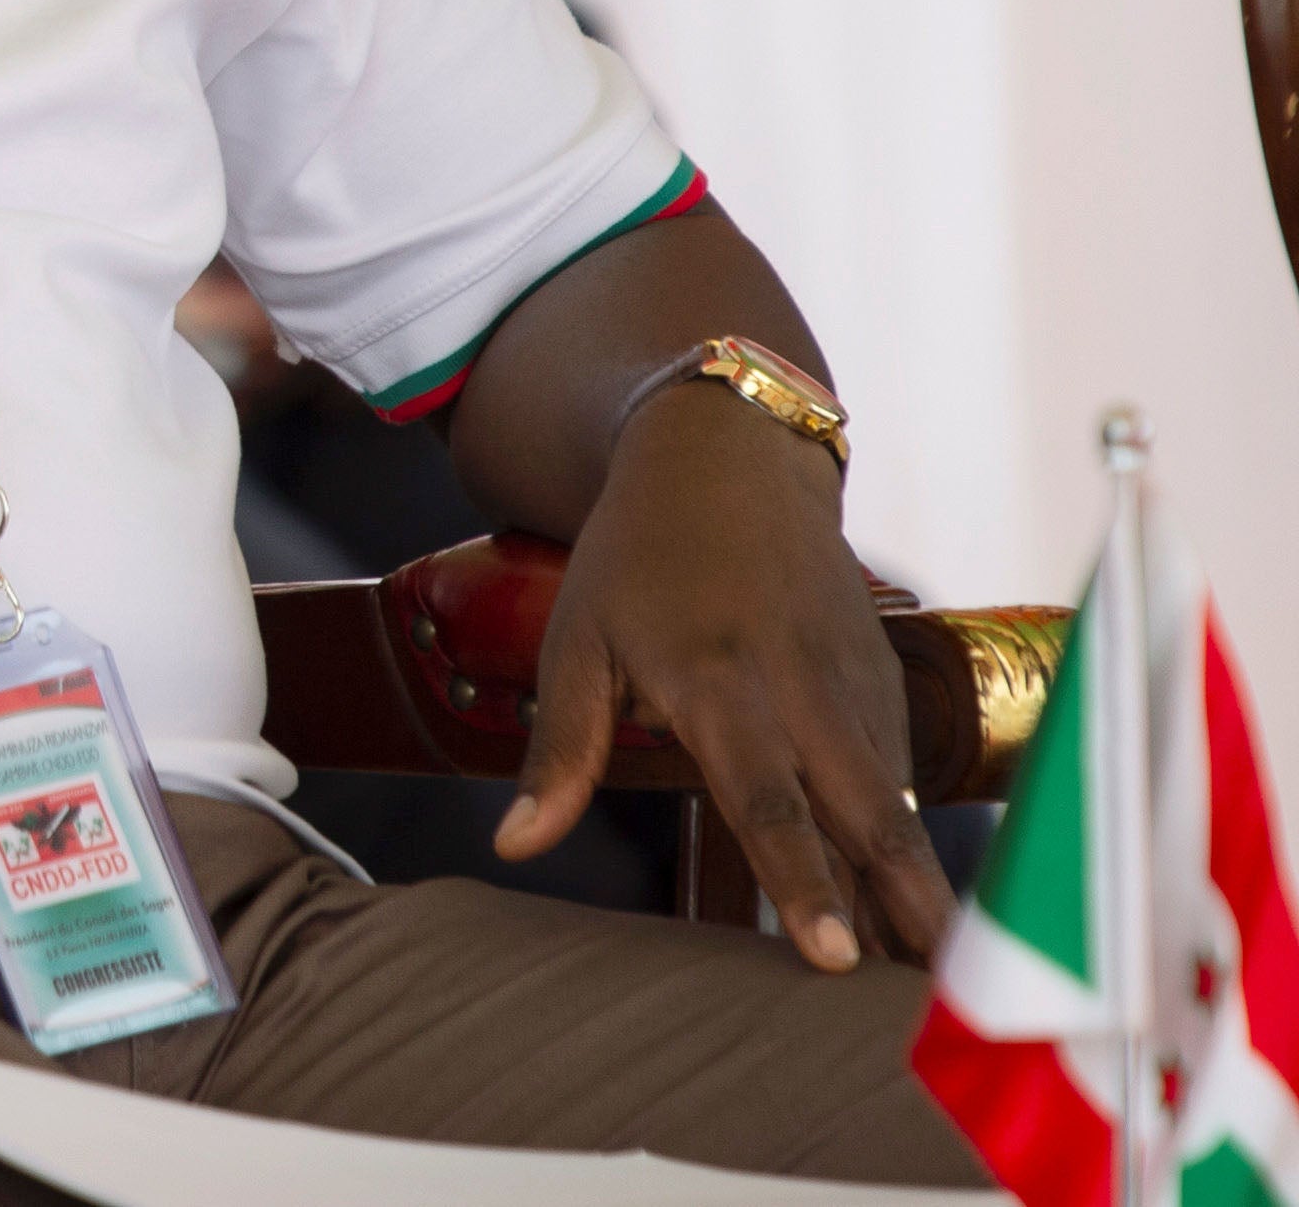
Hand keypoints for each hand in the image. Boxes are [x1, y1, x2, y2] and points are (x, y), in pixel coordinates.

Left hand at [496, 384, 951, 970]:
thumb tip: (515, 844)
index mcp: (717, 682)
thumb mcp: (577, 641)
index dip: (801, 881)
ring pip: (893, 798)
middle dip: (902, 904)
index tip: (831, 957)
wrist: (728, 457)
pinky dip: (910, 833)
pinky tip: (920, 904)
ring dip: (917, 884)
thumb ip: (559, 750)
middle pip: (862, 812)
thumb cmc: (637, 556)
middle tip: (933, 995)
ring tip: (938, 973)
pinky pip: (901, 768)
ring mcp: (853, 679)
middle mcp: (800, 686)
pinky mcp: (884, 674)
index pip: (767, 802)